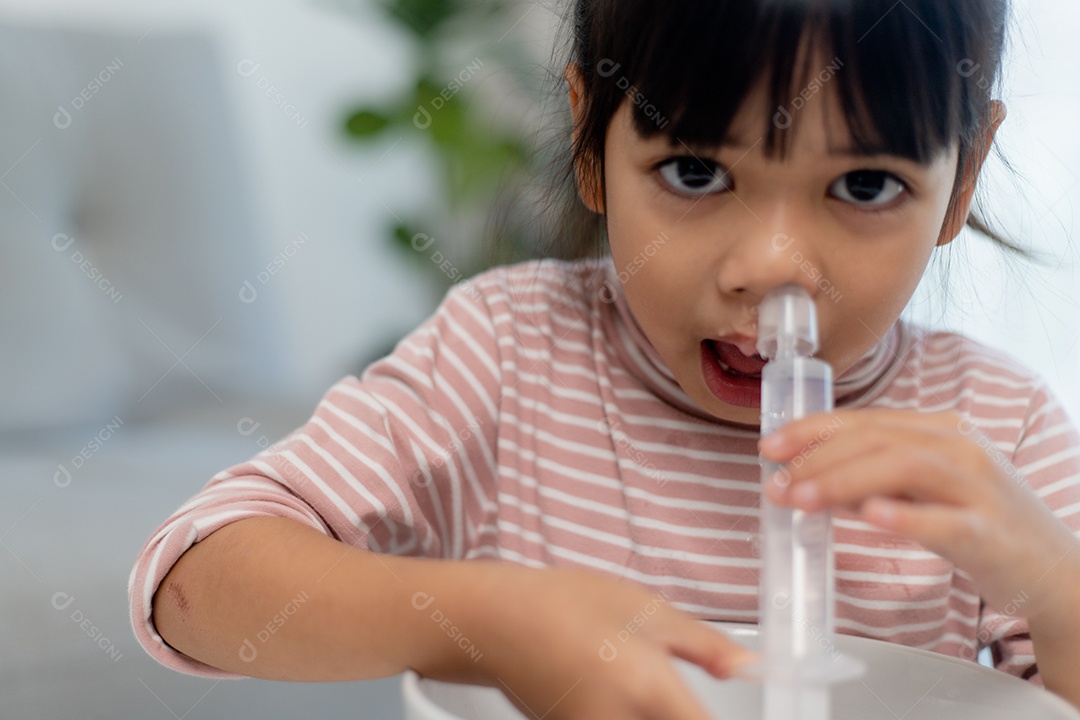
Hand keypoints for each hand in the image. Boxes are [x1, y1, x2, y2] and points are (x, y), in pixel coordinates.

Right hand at [428, 563, 754, 719]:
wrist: (496, 624)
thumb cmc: (565, 605)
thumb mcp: (647, 609)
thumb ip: (704, 645)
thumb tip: (748, 668)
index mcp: (648, 690)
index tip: (735, 709)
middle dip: (688, 717)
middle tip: (680, 691)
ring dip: (663, 717)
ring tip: (647, 688)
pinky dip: (636, 719)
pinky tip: (627, 698)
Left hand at [759, 408, 1078, 624]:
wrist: (1050, 568)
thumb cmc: (976, 522)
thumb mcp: (922, 491)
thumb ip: (872, 479)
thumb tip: (808, 479)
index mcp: (940, 430)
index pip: (866, 420)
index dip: (813, 430)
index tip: (770, 446)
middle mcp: (960, 448)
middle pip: (879, 440)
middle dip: (818, 458)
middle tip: (776, 483)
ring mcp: (978, 488)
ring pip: (904, 467)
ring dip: (844, 480)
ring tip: (801, 499)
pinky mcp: (989, 533)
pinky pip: (944, 520)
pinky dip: (904, 516)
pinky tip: (868, 516)